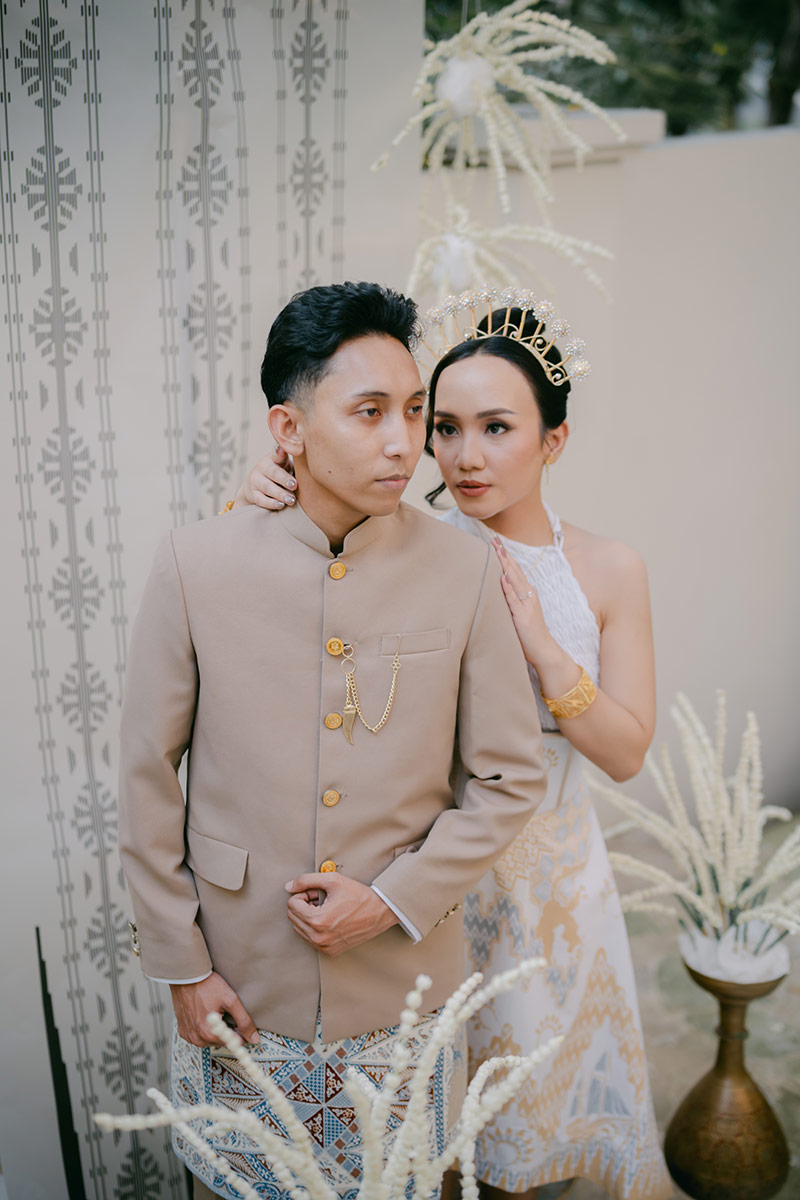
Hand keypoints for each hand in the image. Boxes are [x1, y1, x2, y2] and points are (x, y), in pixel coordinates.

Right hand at [169, 970, 260, 1047]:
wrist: (186, 976)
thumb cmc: (207, 985)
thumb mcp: (230, 1000)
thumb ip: (244, 1021)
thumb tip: (253, 1038)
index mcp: (209, 1033)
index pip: (234, 1042)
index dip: (239, 1030)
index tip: (238, 1019)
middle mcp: (197, 1038)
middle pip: (222, 1041)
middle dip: (226, 1028)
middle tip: (224, 1010)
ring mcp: (189, 1035)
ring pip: (210, 1039)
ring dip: (215, 1028)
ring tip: (213, 1009)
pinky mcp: (182, 1030)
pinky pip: (198, 1034)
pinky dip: (203, 1026)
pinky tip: (204, 1012)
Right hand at [233, 447, 296, 510]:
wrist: (255, 485)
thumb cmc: (279, 474)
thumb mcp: (285, 466)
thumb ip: (296, 464)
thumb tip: (313, 464)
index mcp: (272, 458)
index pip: (277, 454)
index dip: (281, 452)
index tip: (284, 450)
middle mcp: (262, 467)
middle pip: (273, 472)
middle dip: (284, 479)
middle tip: (295, 485)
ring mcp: (256, 481)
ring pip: (267, 487)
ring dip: (280, 494)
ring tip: (291, 500)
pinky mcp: (253, 494)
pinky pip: (261, 499)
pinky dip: (271, 503)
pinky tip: (281, 505)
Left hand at [285, 873, 397, 955]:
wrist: (380, 912)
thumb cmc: (358, 895)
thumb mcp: (332, 880)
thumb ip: (306, 880)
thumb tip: (288, 887)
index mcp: (317, 921)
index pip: (291, 904)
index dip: (303, 894)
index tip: (318, 892)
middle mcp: (319, 937)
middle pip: (293, 917)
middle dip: (304, 905)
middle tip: (322, 899)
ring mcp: (324, 946)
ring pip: (299, 928)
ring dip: (308, 916)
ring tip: (327, 908)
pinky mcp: (330, 951)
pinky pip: (310, 938)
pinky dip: (315, 927)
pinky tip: (330, 919)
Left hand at [493, 539, 551, 665]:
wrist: (544, 650)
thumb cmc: (530, 632)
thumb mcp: (520, 610)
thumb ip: (512, 597)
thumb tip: (499, 582)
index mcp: (527, 592)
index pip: (515, 570)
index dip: (505, 555)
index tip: (496, 541)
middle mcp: (529, 595)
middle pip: (515, 570)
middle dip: (504, 554)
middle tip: (493, 539)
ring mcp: (527, 605)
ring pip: (515, 581)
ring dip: (506, 565)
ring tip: (498, 551)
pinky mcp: (523, 617)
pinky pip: (514, 601)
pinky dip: (508, 589)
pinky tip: (502, 578)